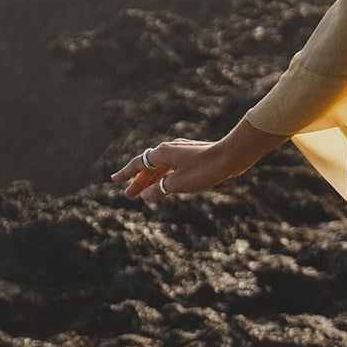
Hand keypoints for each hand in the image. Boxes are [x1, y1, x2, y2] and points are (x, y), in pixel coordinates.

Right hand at [109, 125, 271, 202]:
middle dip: (138, 181)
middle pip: (149, 167)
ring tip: (144, 195)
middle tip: (129, 195)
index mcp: (162, 153)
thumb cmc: (204, 169)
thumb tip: (146, 195)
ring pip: (162, 169)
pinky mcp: (194, 157)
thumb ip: (159, 190)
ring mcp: (182, 153)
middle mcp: (170, 150)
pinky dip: (166, 179)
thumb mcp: (178, 184)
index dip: (126, 173)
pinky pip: (173, 169)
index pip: (138, 164)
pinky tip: (166, 188)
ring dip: (152, 181)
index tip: (114, 180)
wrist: (232, 156)